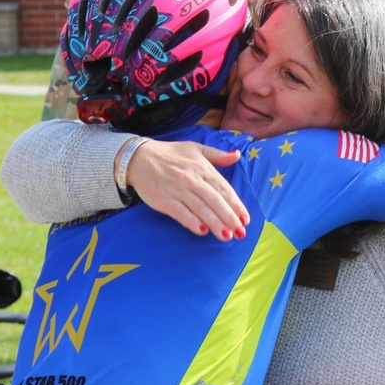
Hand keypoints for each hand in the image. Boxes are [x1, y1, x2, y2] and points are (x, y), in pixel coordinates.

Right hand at [125, 139, 250, 239]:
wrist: (139, 158)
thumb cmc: (169, 153)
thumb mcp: (196, 148)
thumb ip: (218, 155)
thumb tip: (237, 155)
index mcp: (203, 168)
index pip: (224, 189)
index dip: (236, 205)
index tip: (246, 218)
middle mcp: (192, 180)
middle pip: (215, 201)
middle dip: (230, 217)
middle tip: (241, 232)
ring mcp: (178, 191)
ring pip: (201, 209)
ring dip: (215, 223)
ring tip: (227, 236)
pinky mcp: (164, 200)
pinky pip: (181, 213)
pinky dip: (192, 222)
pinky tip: (202, 231)